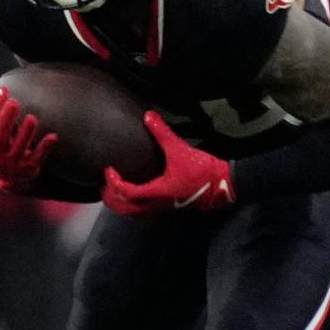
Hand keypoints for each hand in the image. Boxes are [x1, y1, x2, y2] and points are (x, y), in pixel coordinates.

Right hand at [0, 86, 55, 193]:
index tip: (3, 91)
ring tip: (32, 118)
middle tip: (14, 102)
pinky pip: (37, 158)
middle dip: (6, 119)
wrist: (10, 180)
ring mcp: (13, 164)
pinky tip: (53, 136)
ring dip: (25, 133)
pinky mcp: (29, 169)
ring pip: (18, 148)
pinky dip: (45, 148)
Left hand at [102, 111, 235, 214]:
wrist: (224, 186)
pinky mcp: (170, 210)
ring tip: (115, 191)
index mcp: (156, 192)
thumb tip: (147, 115)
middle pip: (124, 209)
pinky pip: (144, 215)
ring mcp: (163, 210)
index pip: (125, 192)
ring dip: (121, 205)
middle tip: (105, 184)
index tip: (108, 169)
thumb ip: (162, 132)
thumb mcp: (180, 149)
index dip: (113, 182)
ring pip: (134, 215)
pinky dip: (133, 209)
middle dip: (111, 198)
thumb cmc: (201, 169)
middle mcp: (157, 205)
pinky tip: (134, 197)